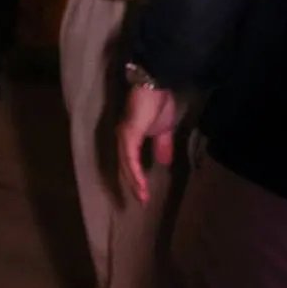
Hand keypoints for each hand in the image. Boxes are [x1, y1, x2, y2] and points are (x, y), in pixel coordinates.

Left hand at [117, 84, 180, 203]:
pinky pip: (129, 157)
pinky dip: (134, 171)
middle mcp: (122, 138)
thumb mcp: (163, 130)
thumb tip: (164, 162)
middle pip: (124, 166)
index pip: (129, 162)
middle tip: (141, 201)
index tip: (143, 195)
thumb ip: (161, 146)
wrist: (156, 86)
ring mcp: (123, 136)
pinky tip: (140, 183)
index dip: (135, 178)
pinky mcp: (128, 133)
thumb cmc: (157, 104)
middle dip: (132, 185)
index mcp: (129, 138)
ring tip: (142, 197)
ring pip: (126, 164)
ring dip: (134, 182)